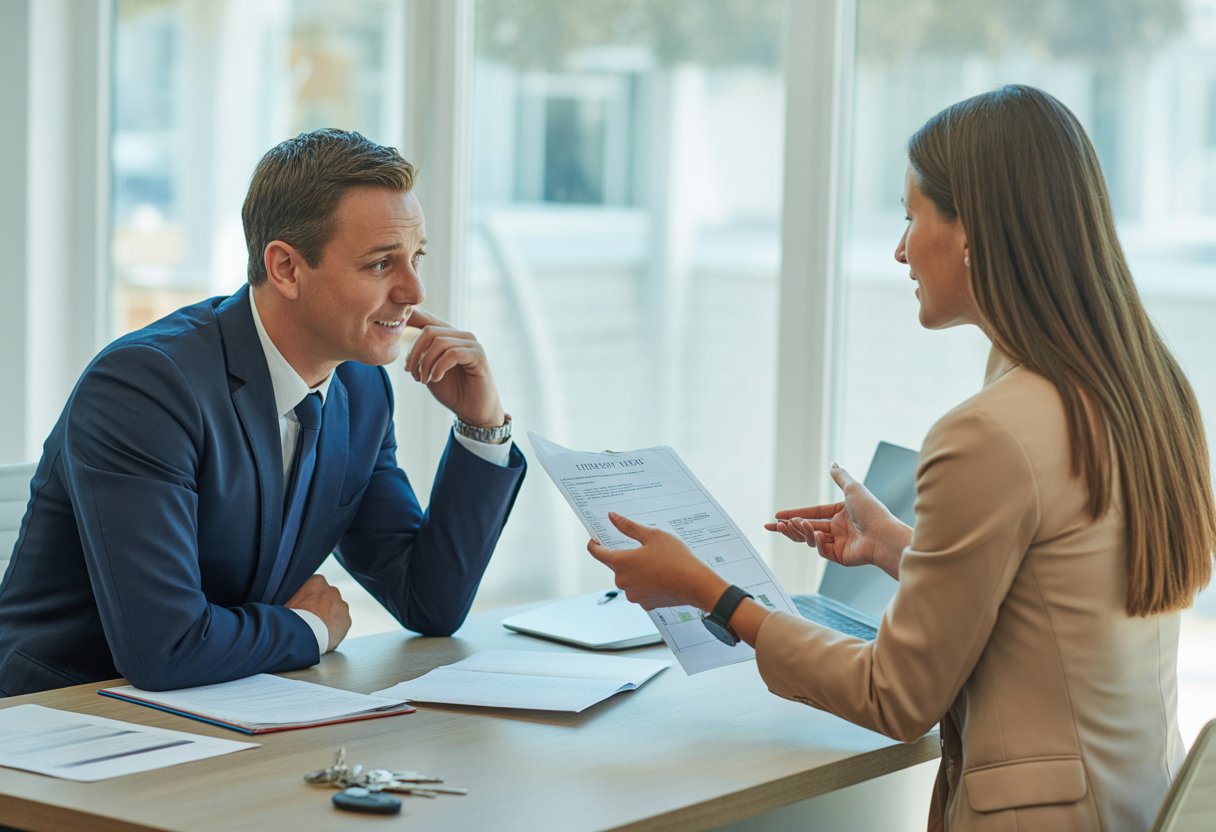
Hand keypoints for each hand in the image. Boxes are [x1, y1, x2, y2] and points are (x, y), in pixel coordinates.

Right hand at [285, 574, 350, 651]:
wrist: (300, 635)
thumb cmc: (290, 618)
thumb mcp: (286, 600)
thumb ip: (296, 595)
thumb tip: (292, 599)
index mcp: (317, 582)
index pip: (317, 587)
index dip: (311, 598)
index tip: (306, 607)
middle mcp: (332, 590)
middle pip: (328, 598)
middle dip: (322, 607)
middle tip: (311, 619)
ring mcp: (341, 606)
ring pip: (336, 611)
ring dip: (330, 618)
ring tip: (317, 630)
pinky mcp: (347, 621)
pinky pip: (342, 625)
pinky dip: (335, 630)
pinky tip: (324, 636)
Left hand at [404, 308, 505, 428]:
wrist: (474, 411)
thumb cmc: (452, 391)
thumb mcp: (429, 370)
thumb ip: (419, 354)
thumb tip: (400, 335)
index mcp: (449, 336)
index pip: (427, 319)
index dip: (410, 318)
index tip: (389, 325)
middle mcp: (461, 335)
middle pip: (429, 331)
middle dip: (414, 353)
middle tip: (410, 372)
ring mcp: (472, 344)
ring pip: (439, 342)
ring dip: (426, 363)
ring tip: (424, 380)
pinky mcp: (478, 355)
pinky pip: (452, 353)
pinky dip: (439, 367)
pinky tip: (435, 379)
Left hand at [586, 512, 727, 611]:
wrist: (695, 584)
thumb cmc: (676, 558)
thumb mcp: (652, 535)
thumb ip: (629, 527)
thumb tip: (612, 517)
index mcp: (621, 562)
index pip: (597, 553)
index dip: (594, 544)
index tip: (595, 539)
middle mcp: (623, 581)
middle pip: (616, 565)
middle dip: (626, 556)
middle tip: (643, 548)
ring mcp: (633, 594)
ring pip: (629, 579)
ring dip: (637, 570)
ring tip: (657, 562)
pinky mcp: (645, 603)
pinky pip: (640, 590)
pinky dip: (647, 583)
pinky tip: (661, 576)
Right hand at [763, 463, 910, 578]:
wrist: (883, 535)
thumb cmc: (872, 512)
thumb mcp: (853, 489)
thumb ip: (840, 477)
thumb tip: (833, 463)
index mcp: (840, 513)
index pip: (812, 513)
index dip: (794, 513)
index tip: (777, 515)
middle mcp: (837, 528)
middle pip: (807, 527)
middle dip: (790, 526)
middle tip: (776, 525)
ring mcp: (838, 543)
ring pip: (810, 539)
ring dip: (800, 532)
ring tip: (792, 525)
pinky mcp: (839, 556)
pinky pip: (822, 549)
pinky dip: (817, 542)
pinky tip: (816, 535)